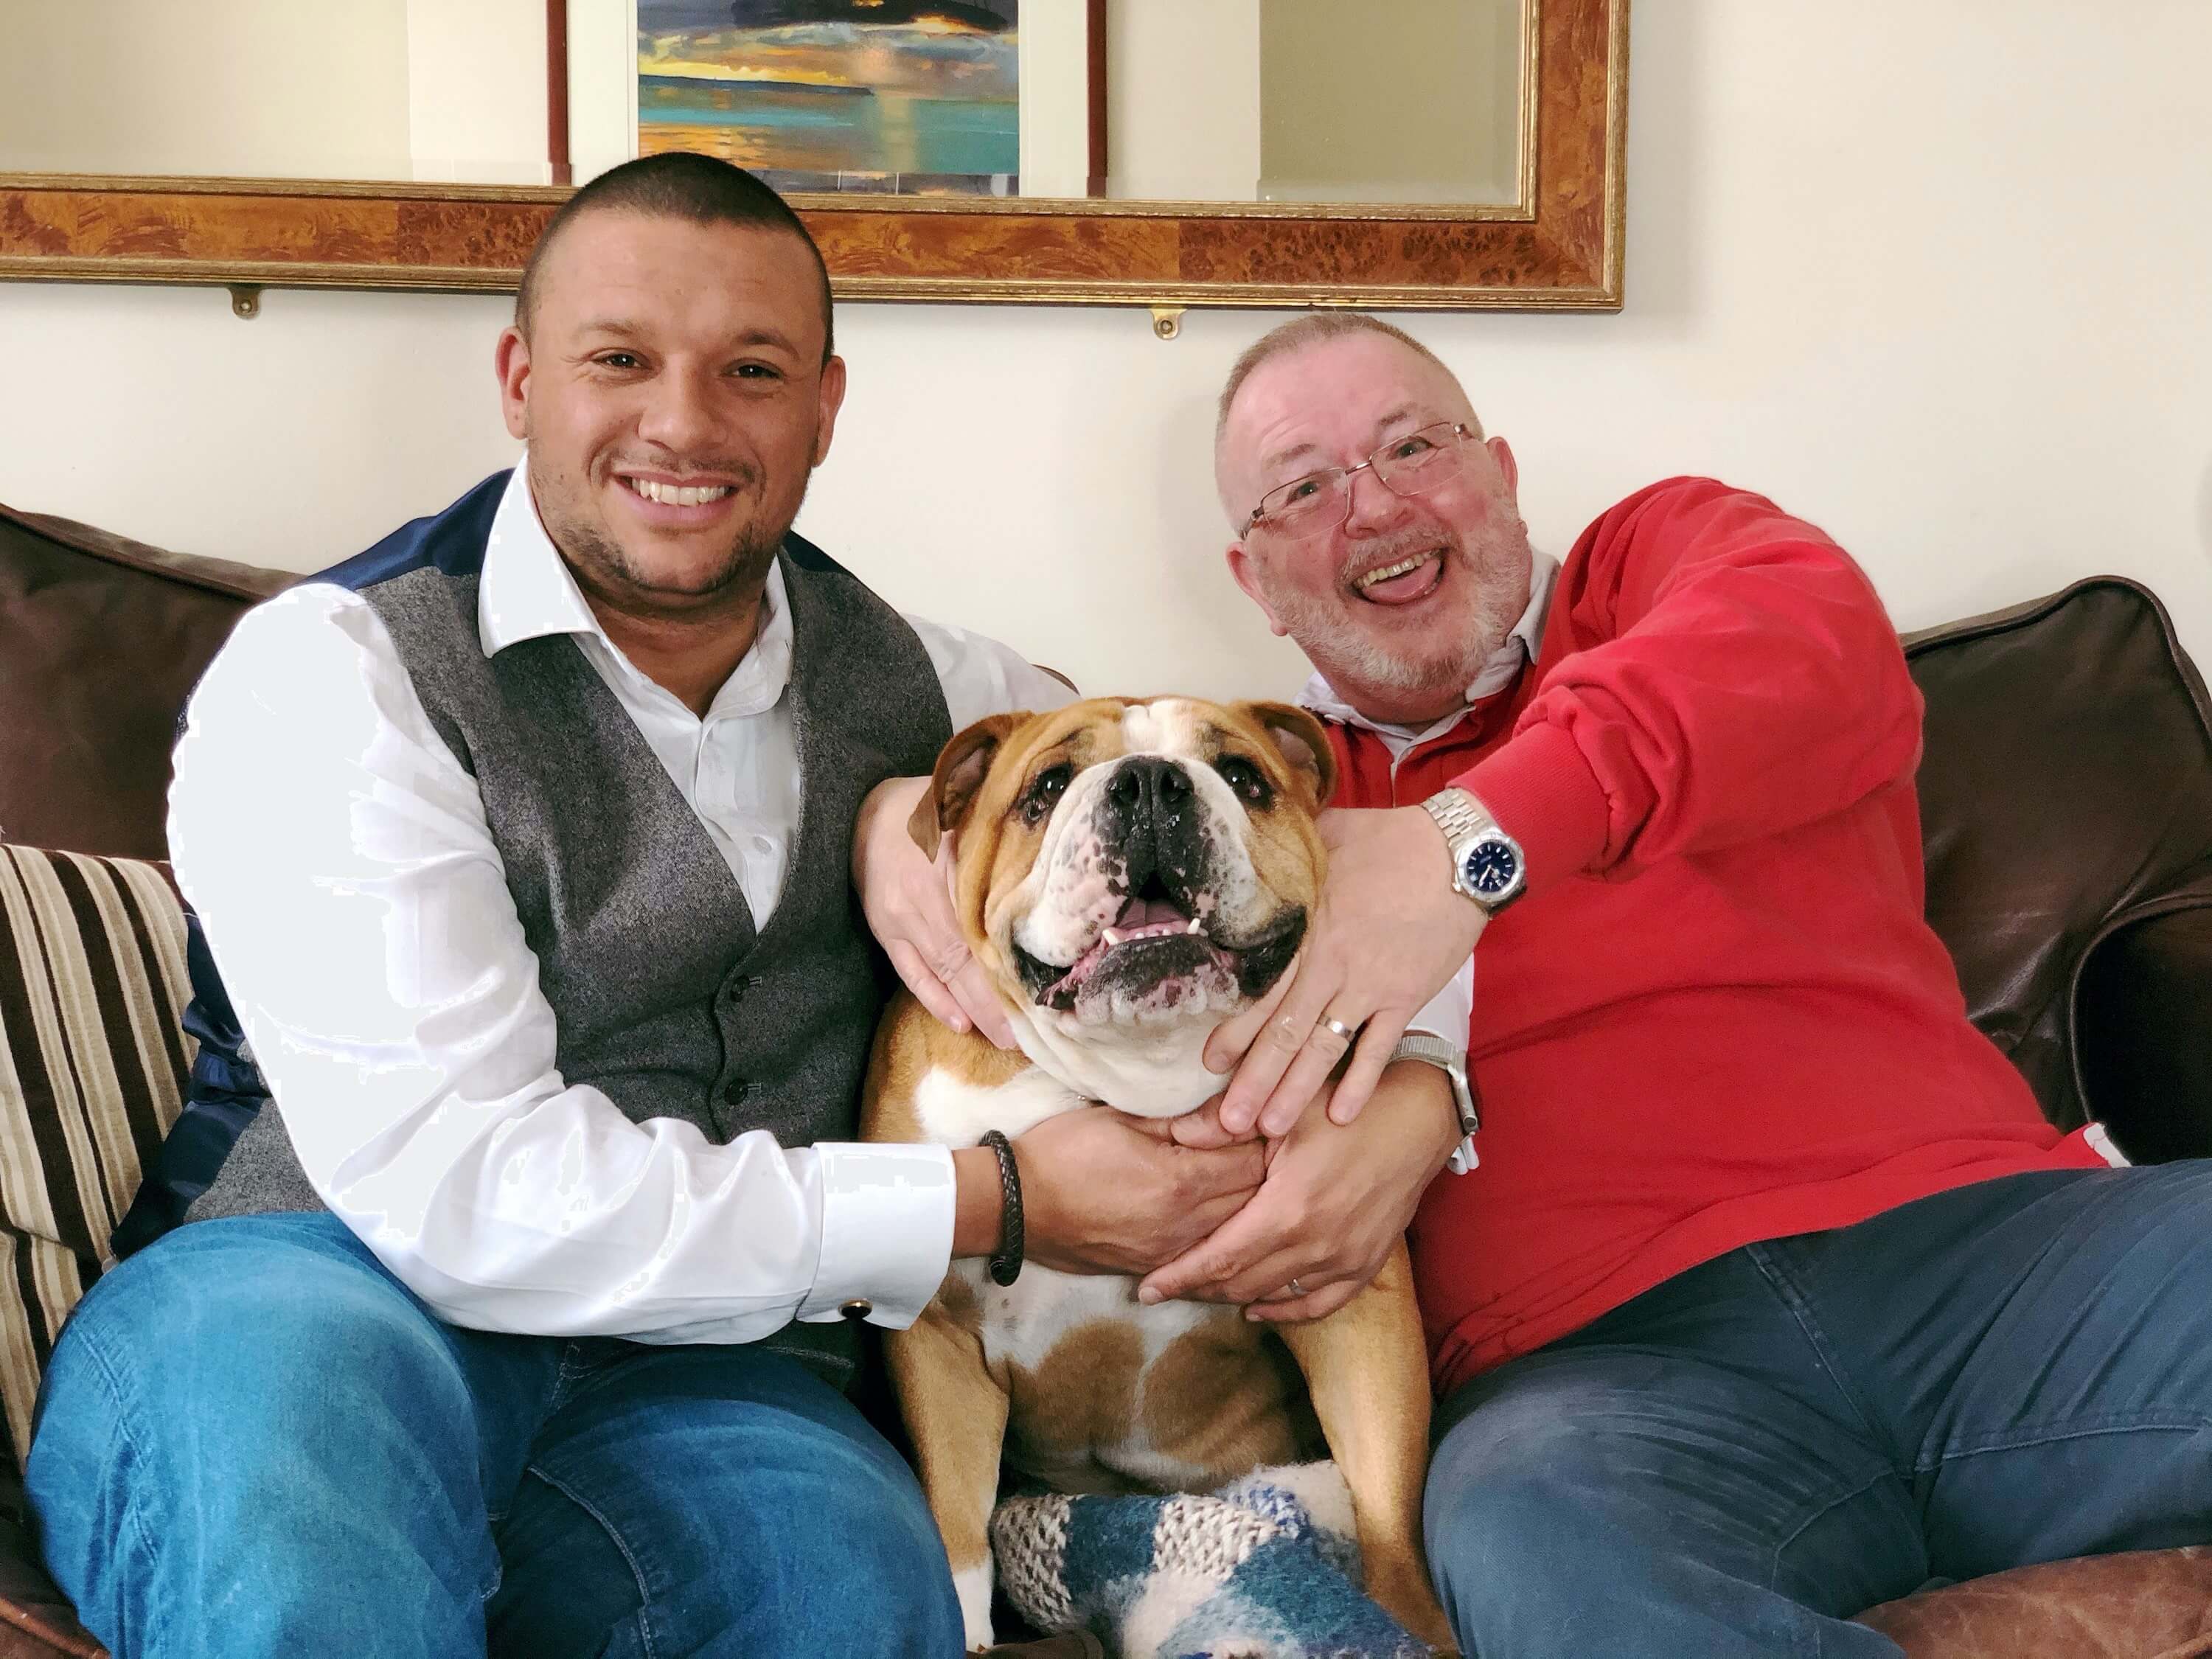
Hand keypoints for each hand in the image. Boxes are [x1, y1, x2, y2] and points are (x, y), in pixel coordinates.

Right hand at [853, 775, 1013, 1047]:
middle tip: (1028, 1040)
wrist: (861, 811)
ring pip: (941, 973)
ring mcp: (899, 921)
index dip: (1008, 966)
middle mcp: (921, 901)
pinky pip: (910, 972)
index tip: (1040, 996)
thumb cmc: (926, 804)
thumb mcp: (965, 805)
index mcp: (946, 868)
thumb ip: (1001, 826)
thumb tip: (1051, 839)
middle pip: (965, 961)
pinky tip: (959, 1022)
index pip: (984, 928)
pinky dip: (934, 999)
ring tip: (1003, 1041)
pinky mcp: (885, 931)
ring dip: (972, 1010)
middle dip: (996, 1004)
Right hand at [1013, 1106, 1268, 1277]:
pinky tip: (1221, 1213)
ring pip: (1236, 1230)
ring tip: (1246, 1176)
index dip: (1265, 1138)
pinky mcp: (1155, 1266)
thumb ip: (1183, 1121)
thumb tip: (1230, 1112)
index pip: (1253, 1161)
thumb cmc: (1063, 1152)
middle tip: (1267, 1145)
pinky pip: (1206, 1250)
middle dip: (1266, 1171)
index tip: (1265, 1118)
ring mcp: (1172, 1251)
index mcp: (1181, 1182)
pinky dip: (1222, 1231)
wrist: (1016, 1208)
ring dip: (1247, 1204)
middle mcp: (1186, 1225)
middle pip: (1255, 1199)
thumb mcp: (1122, 1120)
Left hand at [1138, 1062, 1459, 1319]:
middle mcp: (1315, 1246)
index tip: (1146, 1287)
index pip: (1219, 1259)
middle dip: (1197, 1288)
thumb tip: (1173, 1133)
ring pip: (1274, 1296)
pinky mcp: (1365, 1264)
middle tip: (1164, 1286)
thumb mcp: (1285, 1109)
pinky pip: (1319, 1302)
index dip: (1179, 1277)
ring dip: (1233, 1297)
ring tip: (1200, 1289)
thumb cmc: (1348, 1108)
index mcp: (1288, 1210)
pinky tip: (1259, 1308)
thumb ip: (1224, 1123)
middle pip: (1240, 1284)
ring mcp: (1343, 1260)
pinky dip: (1285, 1309)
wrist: (1418, 1120)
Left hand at [1206, 805, 1483, 1137]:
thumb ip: (1285, 859)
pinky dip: (1361, 1083)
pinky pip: (1379, 1048)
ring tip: (1270, 1131)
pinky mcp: (1407, 997)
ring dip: (1296, 1092)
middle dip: (1254, 1080)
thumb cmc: (1390, 840)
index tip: (1208, 1064)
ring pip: (1324, 1049)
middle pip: (1284, 1031)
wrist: (1460, 853)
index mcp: (1305, 929)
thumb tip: (1246, 850)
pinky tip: (1341, 1117)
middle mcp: (1331, 964)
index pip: (1260, 990)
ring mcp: (1370, 986)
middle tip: (1227, 1123)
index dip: (1234, 1030)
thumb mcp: (1324, 837)